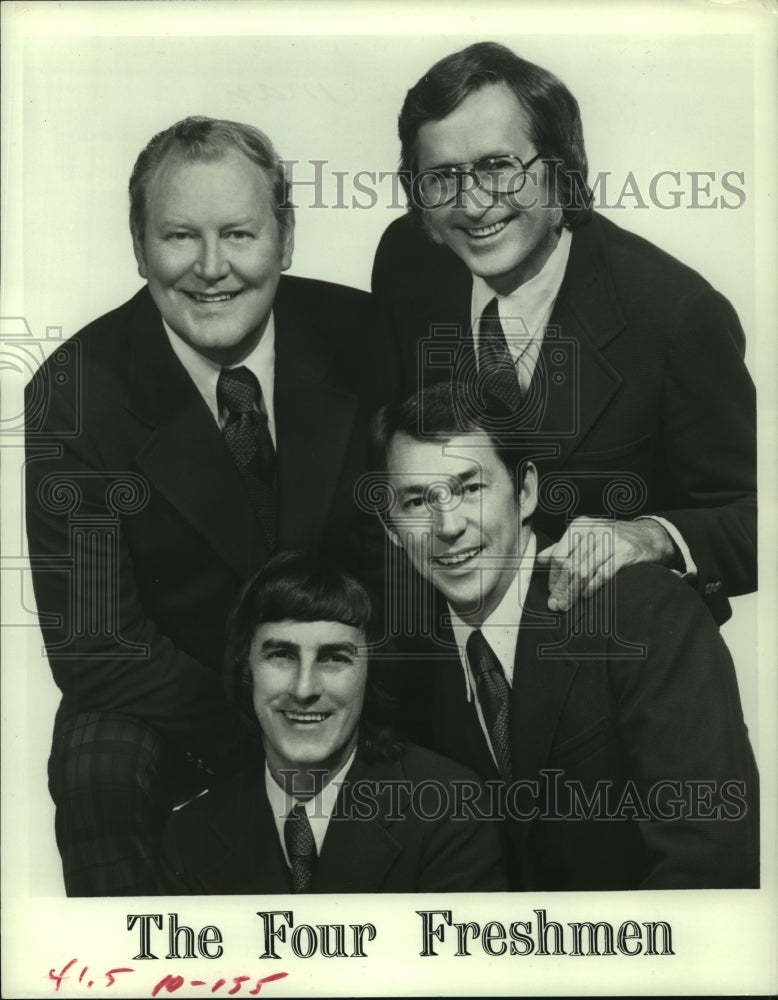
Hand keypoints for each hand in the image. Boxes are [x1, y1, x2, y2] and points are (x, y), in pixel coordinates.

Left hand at [536, 517, 675, 610]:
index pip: (559, 555)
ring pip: (584, 571)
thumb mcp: (586, 536)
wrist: (649, 535)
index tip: (551, 593)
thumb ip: (563, 547)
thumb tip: (540, 559)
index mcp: (579, 526)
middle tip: (556, 605)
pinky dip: (592, 587)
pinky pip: (603, 573)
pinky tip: (586, 596)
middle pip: (570, 565)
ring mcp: (610, 540)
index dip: (553, 577)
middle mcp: (593, 530)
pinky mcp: (625, 551)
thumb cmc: (612, 538)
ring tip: (567, 605)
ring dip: (573, 592)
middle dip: (561, 588)